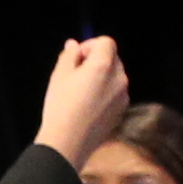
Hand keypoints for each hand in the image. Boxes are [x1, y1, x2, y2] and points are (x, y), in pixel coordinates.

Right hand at [35, 34, 133, 164]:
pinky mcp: (122, 110)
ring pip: (115, 76)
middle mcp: (119, 78)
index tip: (77, 56)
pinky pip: (115, 92)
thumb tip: (74, 45)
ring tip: (80, 90)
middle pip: (113, 58)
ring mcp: (123, 95)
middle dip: (96, 59)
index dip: (91, 45)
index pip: (107, 42)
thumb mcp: (59, 75)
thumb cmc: (61, 106)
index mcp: (104, 65)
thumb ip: (69, 55)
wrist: (69, 141)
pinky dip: (105, 91)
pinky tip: (88, 104)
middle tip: (76, 73)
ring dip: (101, 76)